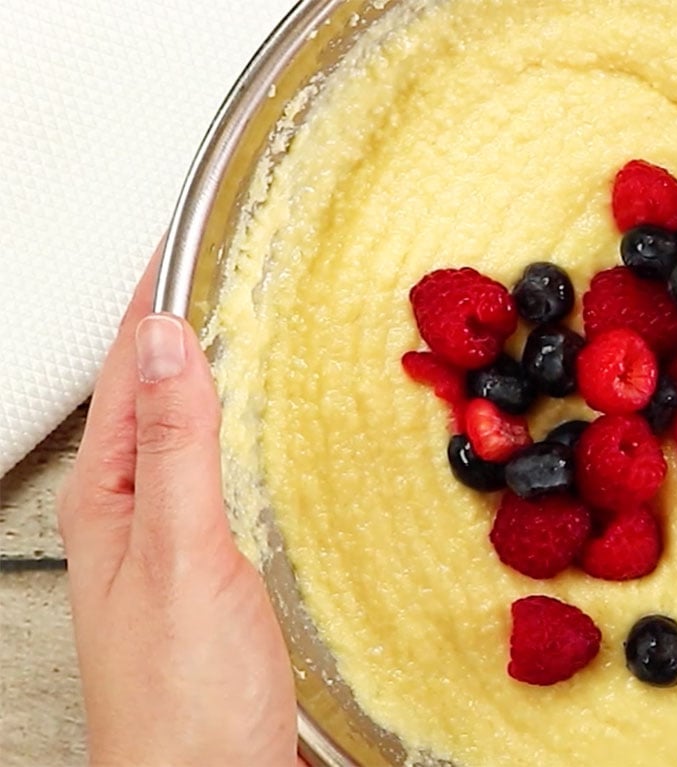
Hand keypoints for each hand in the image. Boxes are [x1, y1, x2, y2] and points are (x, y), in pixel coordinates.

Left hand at [57, 248, 298, 765]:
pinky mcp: (218, 562)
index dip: (152, 295)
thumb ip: (176, 449)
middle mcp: (138, 509)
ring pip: (193, 425)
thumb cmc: (183, 702)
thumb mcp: (180, 558)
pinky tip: (271, 425)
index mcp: (112, 496)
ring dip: (217, 368)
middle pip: (155, 387)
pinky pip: (225, 468)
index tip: (183, 234)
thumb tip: (165, 342)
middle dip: (184, 318)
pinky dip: (245, 425)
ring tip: (251, 320)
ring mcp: (177, 536)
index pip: (126, 367)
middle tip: (225, 258)